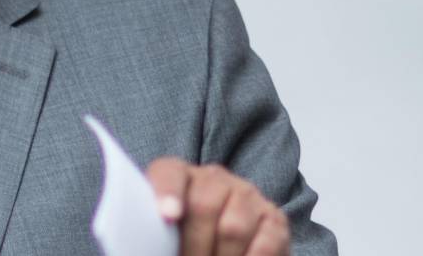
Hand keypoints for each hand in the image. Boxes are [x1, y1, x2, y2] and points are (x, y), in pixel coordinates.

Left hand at [147, 158, 289, 255]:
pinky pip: (265, 243)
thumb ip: (157, 232)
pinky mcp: (274, 218)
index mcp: (178, 174)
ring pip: (233, 228)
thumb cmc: (182, 237)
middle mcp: (213, 177)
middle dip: (193, 247)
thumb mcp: (164, 230)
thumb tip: (148, 245)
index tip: (168, 217)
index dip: (168, 194)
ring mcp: (247, 194)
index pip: (169, 175)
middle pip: (202, 207)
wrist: (222, 237)